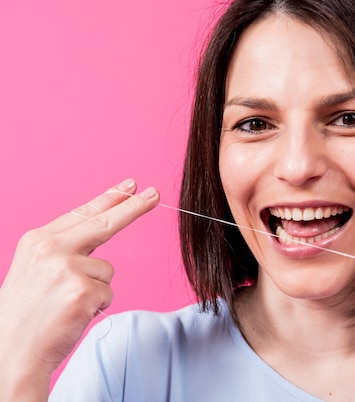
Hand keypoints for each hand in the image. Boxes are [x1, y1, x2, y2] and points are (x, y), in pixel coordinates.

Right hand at [0, 179, 158, 399]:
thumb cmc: (26, 315)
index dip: (109, 199)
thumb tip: (100, 229)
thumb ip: (65, 249)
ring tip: (66, 305)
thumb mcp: (36, 270)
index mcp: (37, 240)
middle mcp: (51, 249)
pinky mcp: (83, 291)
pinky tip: (72, 315)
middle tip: (155, 194)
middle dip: (134, 207)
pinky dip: (97, 306)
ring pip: (107, 270)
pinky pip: (108, 293)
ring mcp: (67, 269)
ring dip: (96, 288)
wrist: (10, 353)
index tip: (130, 186)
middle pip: (105, 223)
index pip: (82, 214)